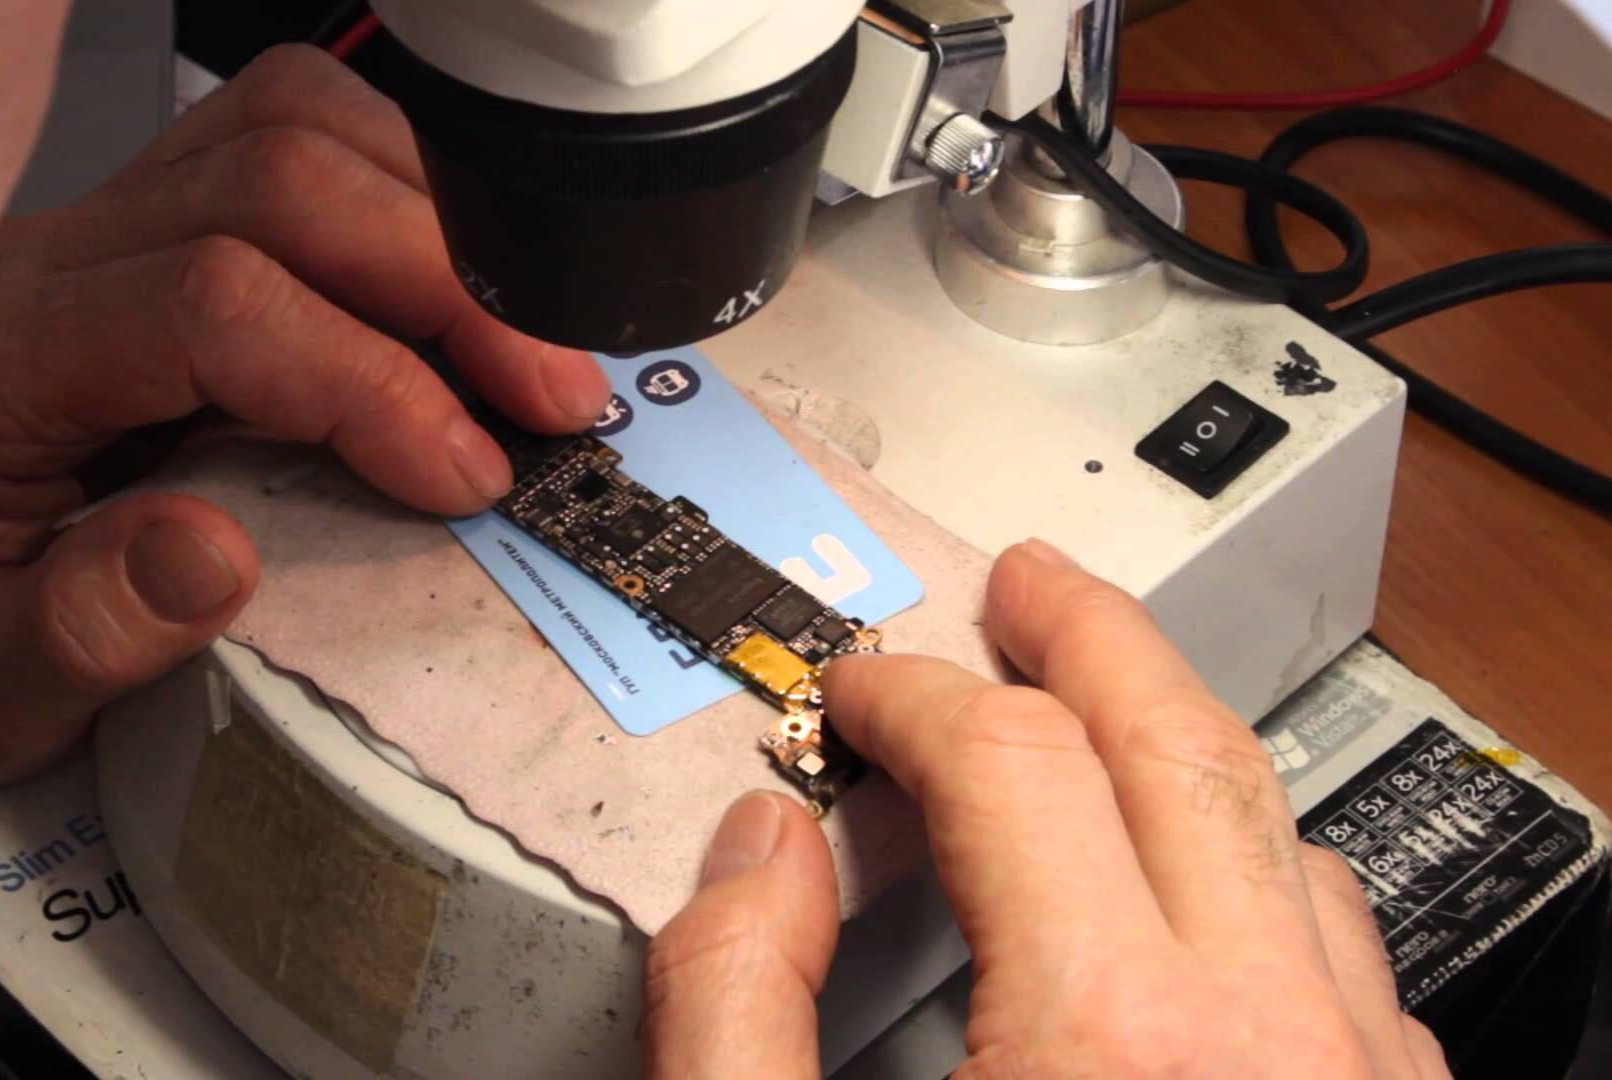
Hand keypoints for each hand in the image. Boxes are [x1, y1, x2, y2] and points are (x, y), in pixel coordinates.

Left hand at [0, 47, 609, 791]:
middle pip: (277, 178)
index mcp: (8, 361)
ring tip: (534, 344)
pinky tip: (466, 292)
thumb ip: (72, 635)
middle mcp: (63, 256)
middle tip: (558, 402)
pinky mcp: (166, 226)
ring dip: (441, 220)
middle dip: (446, 282)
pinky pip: (298, 143)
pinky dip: (408, 195)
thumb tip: (219, 553)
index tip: (468, 480)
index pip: (215, 300)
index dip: (366, 378)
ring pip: (296, 128)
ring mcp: (116, 223)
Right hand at [643, 541, 1449, 1077]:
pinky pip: (1345, 960)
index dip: (912, 697)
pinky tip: (1206, 891)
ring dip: (1181, 749)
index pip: (1008, 764)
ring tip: (1111, 710)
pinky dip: (1260, 878)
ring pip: (1285, 841)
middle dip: (1089, 640)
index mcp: (1106, 1044)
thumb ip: (732, 1014)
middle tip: (1030, 580)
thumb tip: (753, 861)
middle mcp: (1267, 1050)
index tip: (865, 692)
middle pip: (1184, 751)